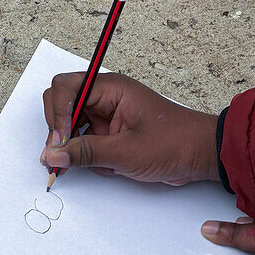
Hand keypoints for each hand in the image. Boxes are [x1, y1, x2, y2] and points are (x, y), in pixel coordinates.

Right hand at [40, 71, 218, 183]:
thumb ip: (87, 153)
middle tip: (59, 157)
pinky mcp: (108, 133)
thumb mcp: (128, 151)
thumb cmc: (176, 143)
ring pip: (69, 126)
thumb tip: (53, 154)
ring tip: (83, 167)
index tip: (60, 140)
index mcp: (110, 88)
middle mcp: (104, 98)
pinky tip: (104, 167)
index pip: (65, 88)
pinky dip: (85, 157)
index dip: (57, 112)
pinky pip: (83, 141)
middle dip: (58, 131)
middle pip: (61, 105)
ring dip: (72, 148)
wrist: (202, 156)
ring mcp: (105, 115)